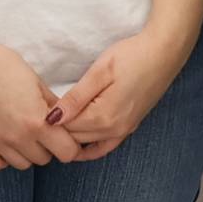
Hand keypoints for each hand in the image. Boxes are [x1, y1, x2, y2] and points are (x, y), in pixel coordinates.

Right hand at [0, 30, 83, 172]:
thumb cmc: (0, 63)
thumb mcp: (35, 81)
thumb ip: (53, 105)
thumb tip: (66, 118)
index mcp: (36, 121)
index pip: (67, 152)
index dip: (71, 144)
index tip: (66, 135)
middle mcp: (17, 137)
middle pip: (45, 159)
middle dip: (49, 146)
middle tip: (44, 128)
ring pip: (22, 165)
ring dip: (28, 152)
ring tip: (24, 132)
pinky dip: (4, 158)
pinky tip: (6, 141)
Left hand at [54, 24, 191, 160]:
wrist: (164, 53)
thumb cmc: (131, 56)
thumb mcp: (99, 72)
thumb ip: (76, 98)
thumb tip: (52, 119)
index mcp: (103, 117)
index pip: (66, 128)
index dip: (49, 118)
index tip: (38, 106)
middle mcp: (114, 130)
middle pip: (75, 139)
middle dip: (58, 129)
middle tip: (43, 112)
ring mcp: (124, 131)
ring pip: (88, 144)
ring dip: (71, 136)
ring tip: (57, 122)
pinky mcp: (130, 126)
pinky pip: (105, 146)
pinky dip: (90, 148)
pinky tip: (78, 144)